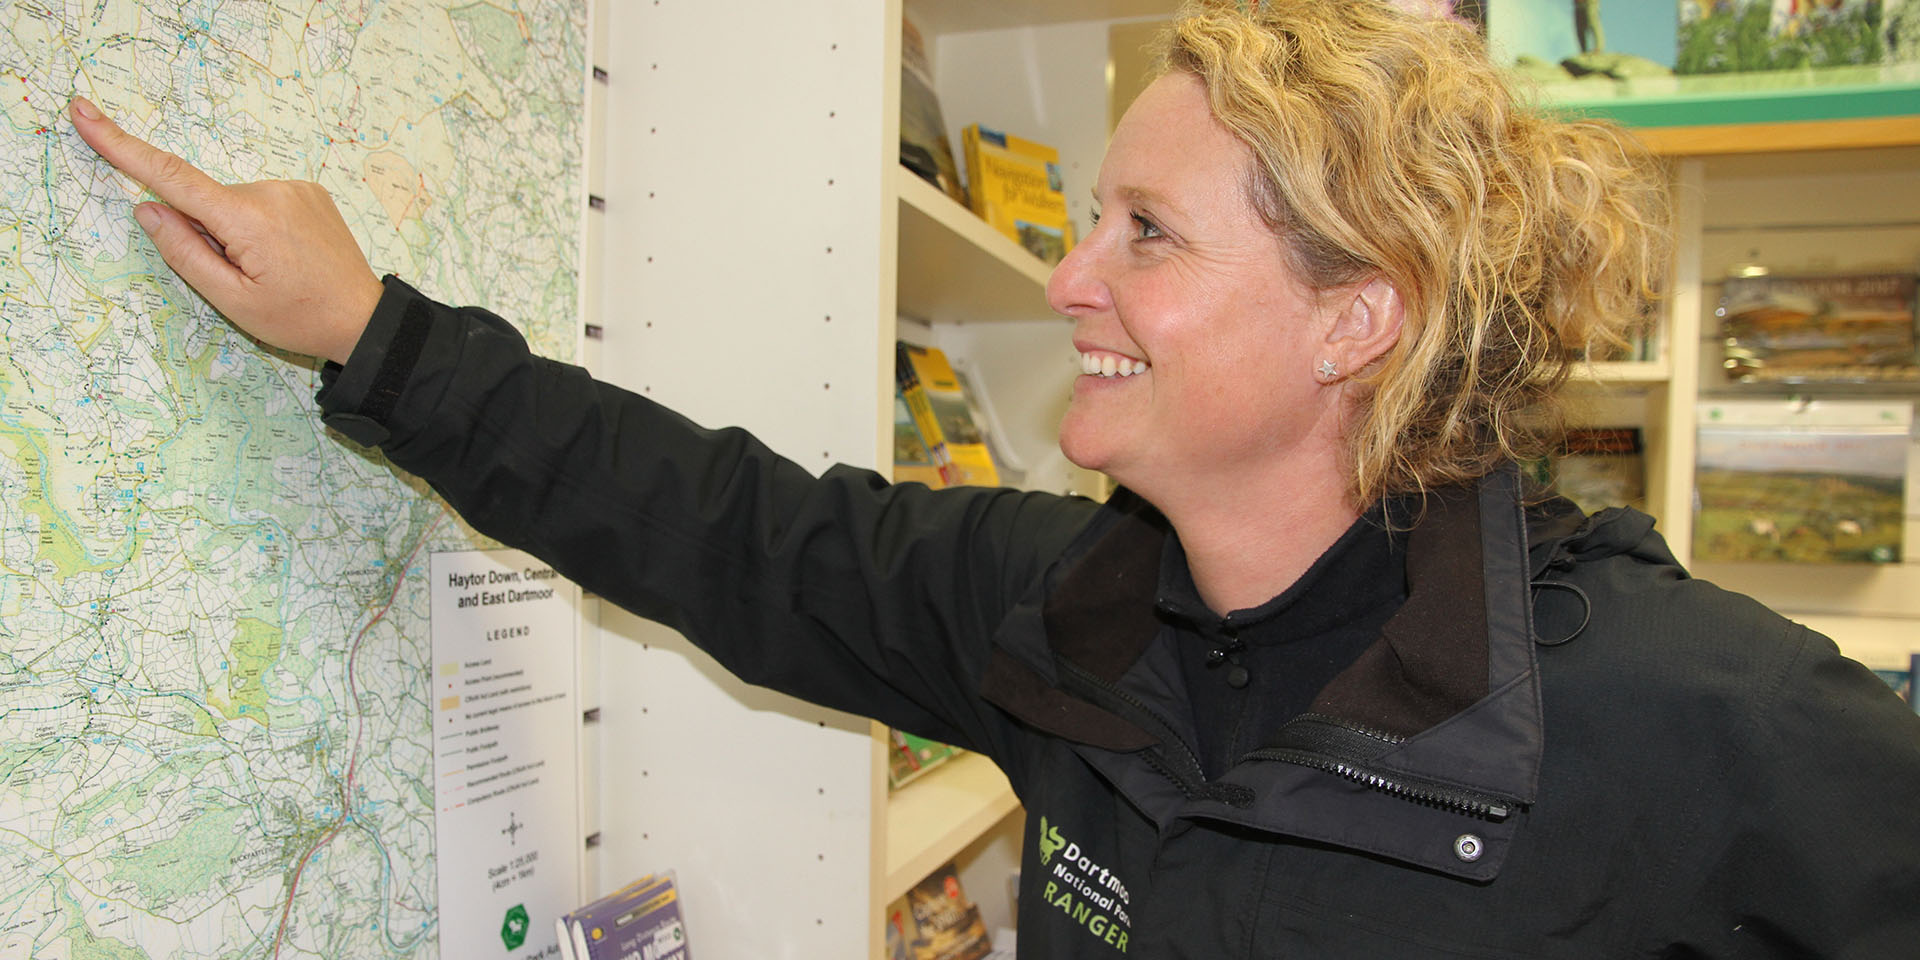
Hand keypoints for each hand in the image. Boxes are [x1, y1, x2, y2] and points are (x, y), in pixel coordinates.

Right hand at [68, 96, 382, 364]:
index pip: (170, 176)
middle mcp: (271, 191)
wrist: (364, 318)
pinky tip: (288, 255)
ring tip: (275, 271)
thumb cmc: (300, 318)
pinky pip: (261, 204)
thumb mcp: (231, 301)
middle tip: (247, 277)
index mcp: (247, 219)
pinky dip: (259, 226)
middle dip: (209, 236)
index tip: (85, 113)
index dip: (122, 146)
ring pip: (234, 205)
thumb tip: (149, 209)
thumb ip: (184, 253)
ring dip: (238, 234)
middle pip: (207, 204)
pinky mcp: (309, 190)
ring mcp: (294, 187)